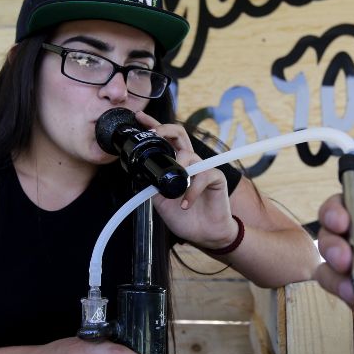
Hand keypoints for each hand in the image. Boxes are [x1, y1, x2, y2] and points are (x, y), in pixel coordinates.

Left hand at [135, 111, 236, 249]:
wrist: (203, 235)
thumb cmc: (184, 216)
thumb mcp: (160, 200)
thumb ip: (152, 185)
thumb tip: (138, 172)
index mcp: (175, 165)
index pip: (166, 140)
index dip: (154, 126)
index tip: (140, 119)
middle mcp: (189, 162)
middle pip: (180, 134)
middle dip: (166, 129)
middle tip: (155, 133)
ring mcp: (203, 168)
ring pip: (188, 155)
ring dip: (179, 169)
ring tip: (175, 188)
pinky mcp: (215, 178)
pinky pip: (202, 177)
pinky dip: (191, 192)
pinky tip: (185, 204)